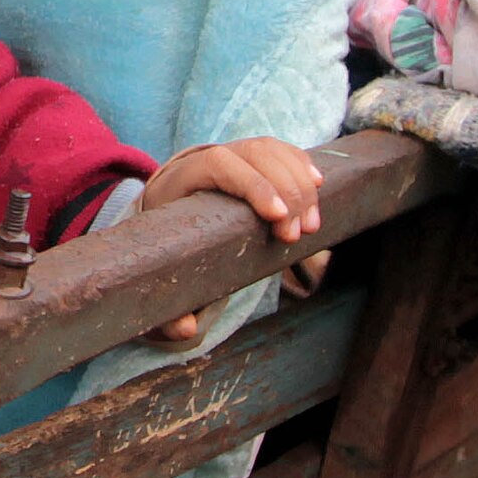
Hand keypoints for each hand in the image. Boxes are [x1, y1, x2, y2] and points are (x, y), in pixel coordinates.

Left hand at [136, 136, 330, 343]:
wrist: (168, 208)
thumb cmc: (166, 248)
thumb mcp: (159, 273)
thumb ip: (168, 305)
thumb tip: (186, 328)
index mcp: (182, 179)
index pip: (220, 165)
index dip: (252, 185)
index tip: (277, 216)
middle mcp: (209, 157)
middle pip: (254, 155)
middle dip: (285, 191)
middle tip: (298, 234)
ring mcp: (234, 152)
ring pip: (272, 151)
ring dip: (299, 183)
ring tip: (311, 224)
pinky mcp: (254, 155)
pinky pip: (282, 149)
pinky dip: (302, 165)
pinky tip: (318, 186)